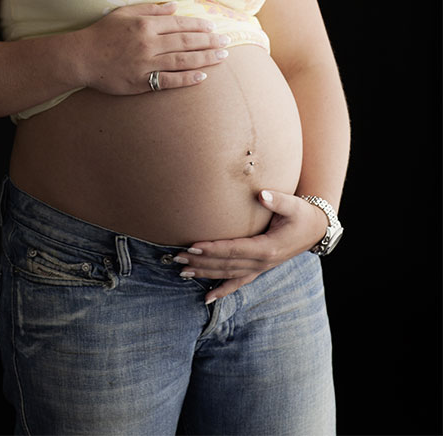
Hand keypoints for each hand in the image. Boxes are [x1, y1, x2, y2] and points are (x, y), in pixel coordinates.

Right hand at [78, 2, 230, 94]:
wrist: (82, 57)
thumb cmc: (102, 33)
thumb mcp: (124, 13)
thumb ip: (150, 9)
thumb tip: (175, 7)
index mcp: (145, 24)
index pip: (179, 24)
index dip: (199, 25)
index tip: (213, 27)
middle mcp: (148, 43)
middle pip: (186, 41)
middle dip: (209, 41)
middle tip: (227, 42)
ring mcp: (146, 63)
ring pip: (183, 60)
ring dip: (205, 58)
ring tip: (222, 56)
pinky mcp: (141, 81)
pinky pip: (169, 80)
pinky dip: (187, 78)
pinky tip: (202, 76)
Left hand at [174, 190, 328, 303]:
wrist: (316, 230)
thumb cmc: (302, 215)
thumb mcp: (294, 205)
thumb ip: (278, 200)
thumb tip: (262, 194)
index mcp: (267, 248)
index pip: (234, 249)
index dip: (213, 248)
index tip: (193, 246)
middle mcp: (261, 263)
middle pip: (226, 264)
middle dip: (201, 261)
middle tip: (178, 258)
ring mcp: (260, 269)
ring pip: (227, 274)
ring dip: (204, 273)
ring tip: (182, 272)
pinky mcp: (259, 269)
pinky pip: (238, 283)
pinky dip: (222, 290)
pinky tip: (207, 298)